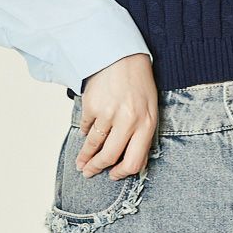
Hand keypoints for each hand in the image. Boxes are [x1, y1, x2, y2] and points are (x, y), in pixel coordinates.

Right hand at [75, 54, 156, 179]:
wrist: (122, 57)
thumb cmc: (138, 84)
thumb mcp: (151, 111)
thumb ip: (144, 137)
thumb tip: (135, 165)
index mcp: (147, 125)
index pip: (134, 162)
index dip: (121, 173)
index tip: (113, 175)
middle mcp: (129, 121)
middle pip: (109, 156)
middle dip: (97, 168)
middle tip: (90, 173)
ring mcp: (109, 114)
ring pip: (94, 145)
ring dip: (85, 158)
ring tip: (81, 164)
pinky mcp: (92, 106)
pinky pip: (86, 128)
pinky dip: (85, 134)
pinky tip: (86, 137)